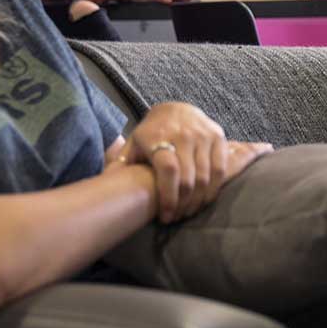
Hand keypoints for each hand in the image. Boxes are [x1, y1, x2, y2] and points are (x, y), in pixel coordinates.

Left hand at [125, 102, 226, 221]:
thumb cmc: (151, 134)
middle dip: (183, 204)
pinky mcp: (218, 136)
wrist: (176, 109)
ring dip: (198, 200)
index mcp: (157, 136)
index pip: (169, 170)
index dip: (169, 197)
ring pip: (205, 176)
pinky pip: (220, 168)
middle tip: (177, 218)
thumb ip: (121, 163)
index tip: (165, 217)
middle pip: (188, 178)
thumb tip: (106, 183)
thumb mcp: (133, 144)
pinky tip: (204, 199)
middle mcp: (182, 133)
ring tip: (188, 212)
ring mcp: (202, 134)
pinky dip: (214, 188)